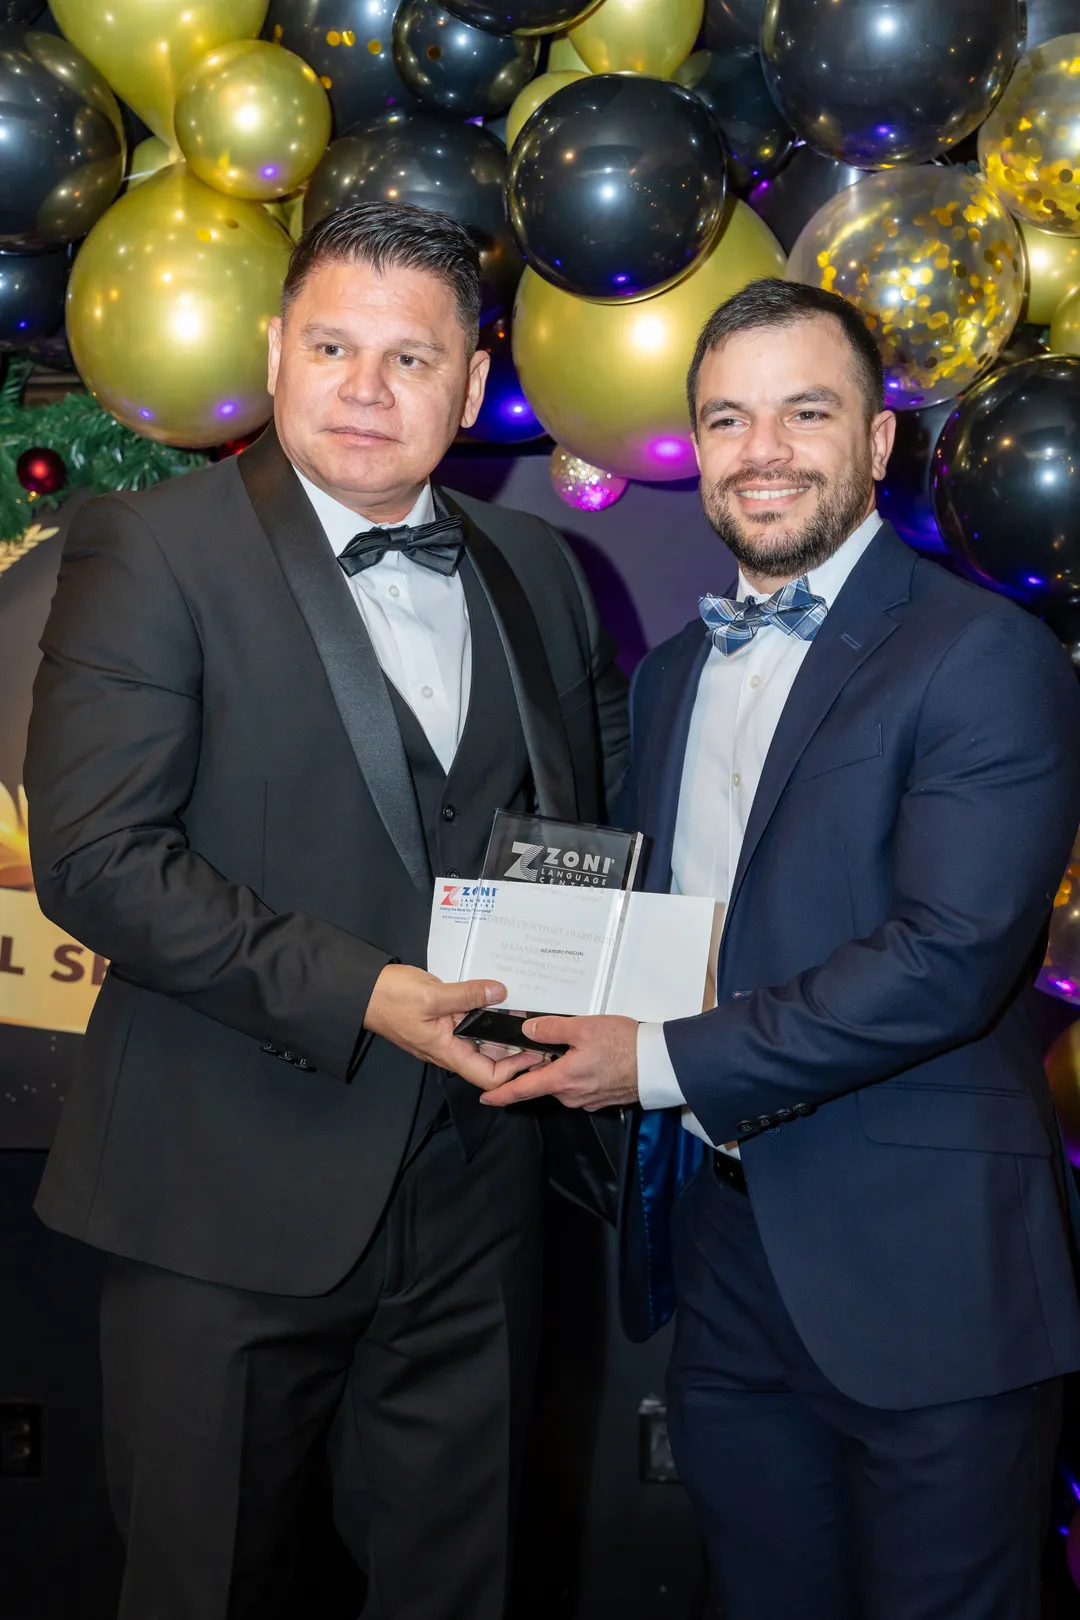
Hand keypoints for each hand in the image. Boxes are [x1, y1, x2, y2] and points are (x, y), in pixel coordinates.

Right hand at [364, 965, 544, 1089]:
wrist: (363, 990)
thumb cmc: (391, 999)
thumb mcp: (432, 995)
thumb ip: (468, 995)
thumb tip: (500, 993)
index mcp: (447, 1052)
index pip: (488, 1076)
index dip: (514, 1070)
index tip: (534, 1051)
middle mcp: (449, 1047)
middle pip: (490, 1057)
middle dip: (514, 1046)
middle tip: (537, 1027)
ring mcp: (446, 1033)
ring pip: (481, 1037)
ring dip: (501, 1026)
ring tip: (523, 1007)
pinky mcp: (443, 1017)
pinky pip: (470, 1020)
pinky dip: (486, 1011)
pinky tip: (500, 996)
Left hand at [477, 1014, 638, 1110]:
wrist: (659, 1063)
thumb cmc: (624, 1045)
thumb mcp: (583, 1027)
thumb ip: (551, 1029)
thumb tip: (528, 1030)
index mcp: (562, 1079)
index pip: (523, 1091)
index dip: (501, 1095)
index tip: (485, 1097)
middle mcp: (572, 1095)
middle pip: (543, 1083)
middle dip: (537, 1067)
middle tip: (539, 1044)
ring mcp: (588, 1098)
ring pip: (562, 1083)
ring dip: (559, 1067)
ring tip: (571, 1044)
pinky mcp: (602, 1096)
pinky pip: (580, 1085)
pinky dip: (576, 1072)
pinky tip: (587, 1055)